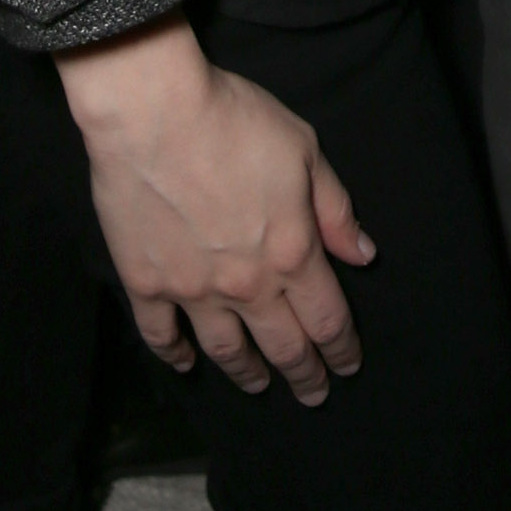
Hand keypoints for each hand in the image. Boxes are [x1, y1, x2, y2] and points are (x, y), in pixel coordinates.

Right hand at [56, 16, 372, 402]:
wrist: (156, 116)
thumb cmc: (237, 121)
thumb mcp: (305, 151)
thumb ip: (334, 209)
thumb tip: (363, 256)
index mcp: (292, 253)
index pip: (327, 318)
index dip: (342, 348)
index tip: (349, 366)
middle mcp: (246, 285)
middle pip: (283, 345)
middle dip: (304, 374)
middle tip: (314, 394)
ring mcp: (193, 290)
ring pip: (226, 349)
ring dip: (246, 373)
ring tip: (259, 385)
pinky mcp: (146, 284)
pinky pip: (161, 335)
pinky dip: (174, 355)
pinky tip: (185, 363)